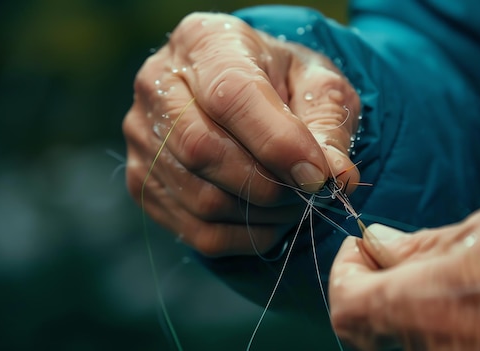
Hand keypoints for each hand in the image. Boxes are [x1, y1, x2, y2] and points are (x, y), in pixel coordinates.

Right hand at [123, 13, 359, 255]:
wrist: (244, 88)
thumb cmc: (283, 81)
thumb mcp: (317, 84)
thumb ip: (328, 125)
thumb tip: (337, 177)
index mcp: (205, 42)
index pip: (231, 95)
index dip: (278, 143)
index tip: (318, 176)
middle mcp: (158, 85)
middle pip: (204, 151)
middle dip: (270, 185)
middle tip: (310, 192)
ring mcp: (142, 136)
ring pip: (201, 198)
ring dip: (261, 215)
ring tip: (293, 202)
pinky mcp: (143, 180)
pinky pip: (195, 230)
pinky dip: (243, 236)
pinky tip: (268, 218)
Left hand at [329, 205, 479, 349]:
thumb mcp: (476, 236)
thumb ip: (415, 247)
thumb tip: (376, 243)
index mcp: (412, 308)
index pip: (344, 301)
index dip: (346, 269)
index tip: (364, 247)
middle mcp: (416, 350)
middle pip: (360, 330)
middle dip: (364, 292)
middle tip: (388, 262)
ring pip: (387, 345)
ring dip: (389, 313)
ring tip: (421, 283)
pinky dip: (416, 332)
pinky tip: (443, 310)